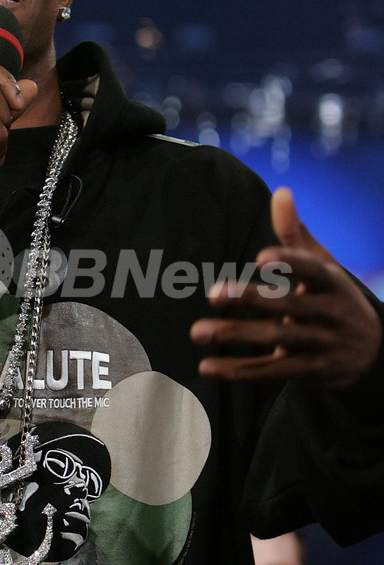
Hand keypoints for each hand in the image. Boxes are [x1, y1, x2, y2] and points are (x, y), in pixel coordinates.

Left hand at [190, 187, 381, 387]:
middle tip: (214, 293)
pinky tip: (207, 367)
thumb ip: (296, 234)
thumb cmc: (334, 298)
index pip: (312, 271)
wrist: (372, 352)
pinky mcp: (308, 372)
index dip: (289, 263)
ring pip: (274, 340)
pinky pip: (270, 372)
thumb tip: (281, 192)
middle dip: (250, 300)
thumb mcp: (323, 266)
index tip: (260, 257)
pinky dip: (238, 371)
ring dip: (235, 336)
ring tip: (198, 332)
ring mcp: (319, 345)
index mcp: (331, 283)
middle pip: (287, 307)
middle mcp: (328, 314)